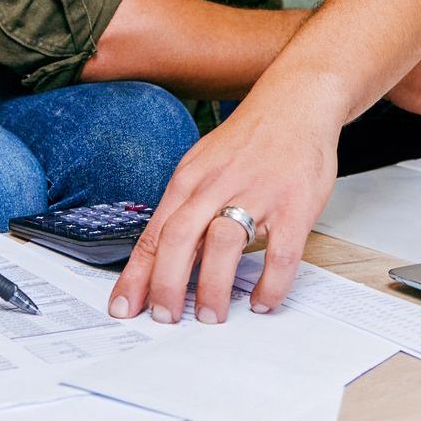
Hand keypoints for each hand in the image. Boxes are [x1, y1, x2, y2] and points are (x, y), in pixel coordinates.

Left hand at [108, 94, 338, 325]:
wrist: (295, 103)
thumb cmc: (247, 141)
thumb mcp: (202, 164)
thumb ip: (183, 206)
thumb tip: (161, 257)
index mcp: (190, 179)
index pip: (155, 233)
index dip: (137, 274)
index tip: (124, 306)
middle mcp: (217, 186)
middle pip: (180, 239)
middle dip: (167, 284)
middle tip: (165, 317)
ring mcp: (257, 194)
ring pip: (225, 245)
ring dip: (213, 287)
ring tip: (210, 316)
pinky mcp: (295, 205)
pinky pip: (280, 253)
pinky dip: (270, 284)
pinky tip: (262, 301)